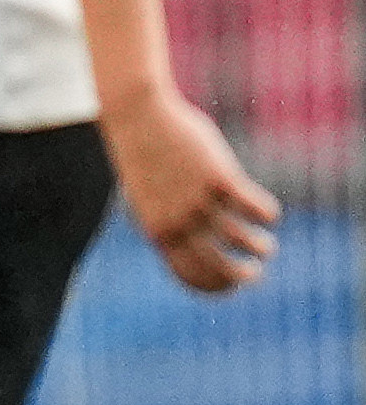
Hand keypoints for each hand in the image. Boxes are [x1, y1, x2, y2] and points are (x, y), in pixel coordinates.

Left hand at [102, 86, 279, 293]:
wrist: (136, 117)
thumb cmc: (144, 158)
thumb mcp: (149, 196)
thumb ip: (166, 220)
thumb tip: (188, 240)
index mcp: (159, 231)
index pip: (189, 275)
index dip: (215, 287)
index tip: (232, 286)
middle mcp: (179, 221)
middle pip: (220, 266)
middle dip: (242, 276)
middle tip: (255, 273)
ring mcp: (200, 200)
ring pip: (244, 239)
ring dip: (261, 248)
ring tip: (266, 246)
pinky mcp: (220, 178)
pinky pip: (256, 208)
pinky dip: (268, 215)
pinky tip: (268, 214)